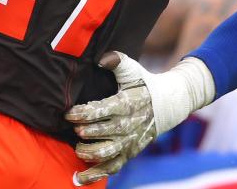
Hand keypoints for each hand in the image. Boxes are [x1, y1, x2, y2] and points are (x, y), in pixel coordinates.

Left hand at [65, 52, 214, 184]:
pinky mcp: (128, 153)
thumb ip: (118, 62)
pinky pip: (111, 168)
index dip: (82, 113)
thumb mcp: (133, 70)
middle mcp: (127, 125)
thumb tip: (102, 59)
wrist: (167, 105)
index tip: (69, 113)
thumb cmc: (144, 85)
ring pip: (106, 152)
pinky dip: (95, 175)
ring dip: (88, 152)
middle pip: (100, 132)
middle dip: (83, 131)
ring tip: (77, 147)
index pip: (101, 111)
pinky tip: (79, 178)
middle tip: (73, 128)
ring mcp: (128, 142)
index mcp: (126, 104)